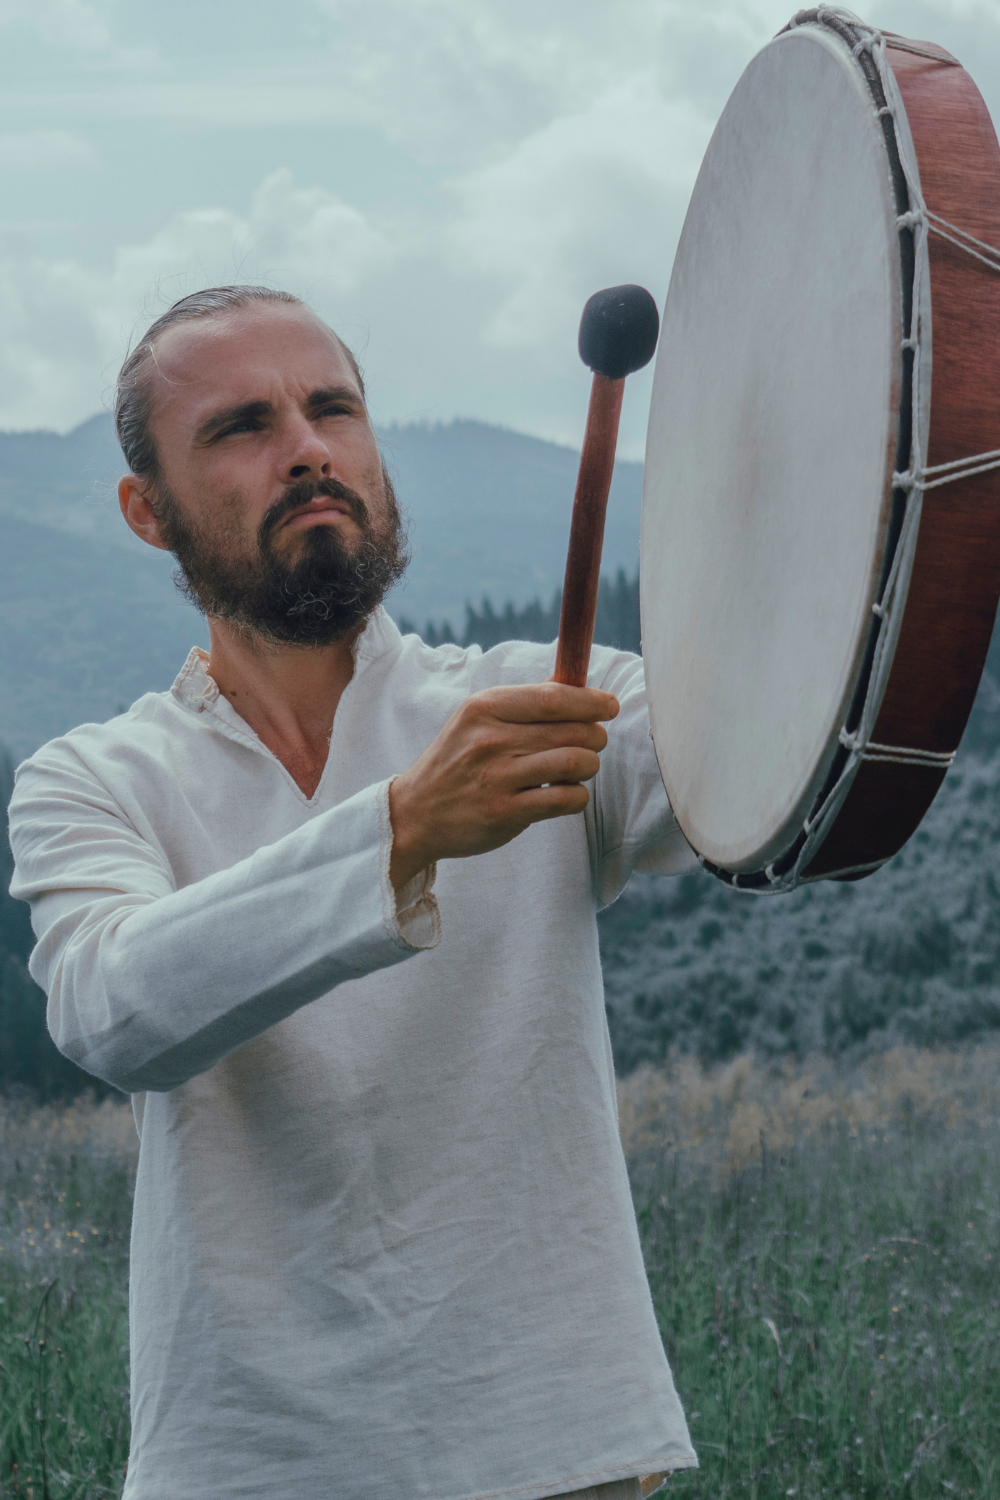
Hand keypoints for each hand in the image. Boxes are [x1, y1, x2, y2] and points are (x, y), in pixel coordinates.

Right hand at [388, 682, 618, 890]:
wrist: (415, 813)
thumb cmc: (457, 761)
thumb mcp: (475, 720)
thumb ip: (523, 703)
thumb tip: (575, 683)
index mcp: (484, 707)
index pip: (553, 697)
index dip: (591, 700)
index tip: (609, 705)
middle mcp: (490, 740)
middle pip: (573, 730)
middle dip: (595, 736)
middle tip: (592, 743)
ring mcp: (497, 778)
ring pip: (576, 762)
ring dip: (589, 766)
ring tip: (579, 768)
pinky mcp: (505, 814)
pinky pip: (567, 799)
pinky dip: (577, 796)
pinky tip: (565, 794)